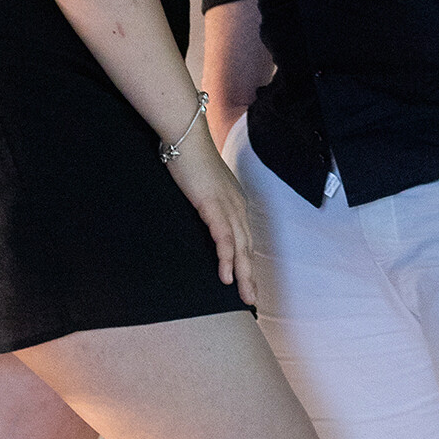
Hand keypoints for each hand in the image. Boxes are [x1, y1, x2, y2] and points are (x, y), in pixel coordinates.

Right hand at [164, 122, 256, 306]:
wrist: (187, 138)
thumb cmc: (191, 160)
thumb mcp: (204, 187)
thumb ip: (208, 204)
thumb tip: (204, 216)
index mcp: (236, 203)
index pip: (245, 239)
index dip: (247, 263)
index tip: (248, 283)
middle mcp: (237, 206)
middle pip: (248, 247)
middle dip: (250, 276)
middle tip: (252, 300)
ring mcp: (228, 206)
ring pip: (240, 247)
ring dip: (243, 274)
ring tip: (245, 296)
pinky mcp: (214, 206)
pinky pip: (223, 237)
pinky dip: (227, 258)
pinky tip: (227, 276)